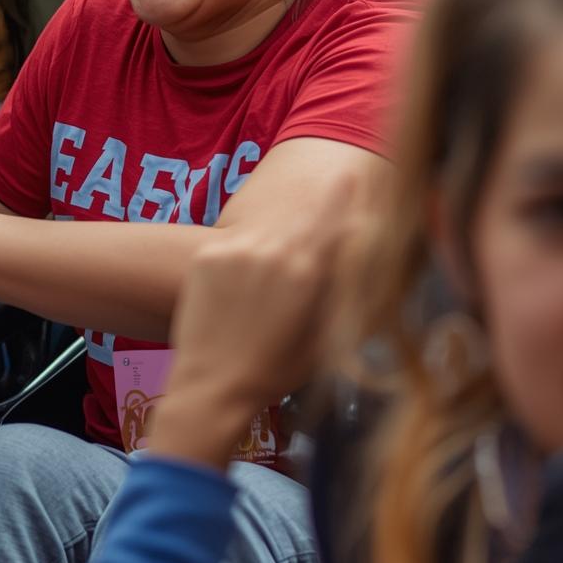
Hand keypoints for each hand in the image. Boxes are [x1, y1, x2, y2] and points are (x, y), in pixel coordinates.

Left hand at [149, 192, 353, 464]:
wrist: (212, 385)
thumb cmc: (275, 372)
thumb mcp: (323, 339)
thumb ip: (339, 296)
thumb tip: (355, 264)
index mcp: (306, 272)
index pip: (329, 222)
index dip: (340, 198)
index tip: (349, 177)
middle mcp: (271, 251)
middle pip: (298, 217)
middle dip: (312, 208)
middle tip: (323, 197)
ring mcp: (234, 249)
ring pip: (266, 228)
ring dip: (278, 233)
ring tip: (276, 261)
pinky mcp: (206, 254)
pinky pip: (236, 241)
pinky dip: (247, 250)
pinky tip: (246, 277)